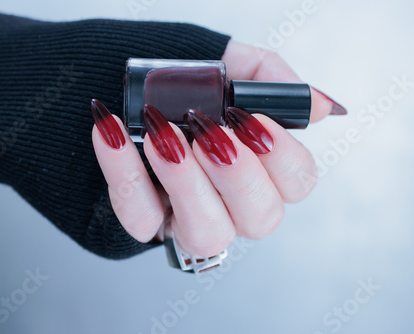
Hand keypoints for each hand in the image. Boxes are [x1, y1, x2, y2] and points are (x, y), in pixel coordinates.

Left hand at [91, 40, 345, 256]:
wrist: (118, 84)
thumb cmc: (179, 83)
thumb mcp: (227, 67)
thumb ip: (269, 82)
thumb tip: (319, 105)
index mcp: (259, 168)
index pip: (296, 183)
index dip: (282, 157)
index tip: (251, 118)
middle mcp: (230, 204)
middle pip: (260, 218)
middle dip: (239, 175)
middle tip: (210, 131)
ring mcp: (187, 218)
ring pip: (206, 233)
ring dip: (187, 181)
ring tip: (162, 135)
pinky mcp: (143, 222)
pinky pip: (138, 217)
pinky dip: (124, 172)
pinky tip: (112, 131)